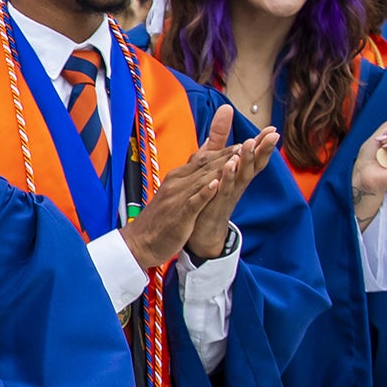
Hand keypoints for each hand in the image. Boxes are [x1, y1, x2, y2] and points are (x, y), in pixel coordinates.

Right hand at [121, 114, 238, 271]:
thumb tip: (204, 157)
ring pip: (202, 180)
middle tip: (247, 145)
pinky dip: (204, 193)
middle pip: (205, 166)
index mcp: (177, 177)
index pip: (203, 160)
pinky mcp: (178, 216)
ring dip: (220, 169)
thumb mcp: (174, 193)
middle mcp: (176, 184)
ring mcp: (177, 199)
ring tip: (237, 158)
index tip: (242, 144)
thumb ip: (190, 174)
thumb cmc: (159, 219)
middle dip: (227, 155)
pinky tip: (216, 185)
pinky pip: (193, 202)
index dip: (224, 152)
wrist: (139, 243)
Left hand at [184, 104, 280, 261]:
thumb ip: (220, 138)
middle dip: (261, 150)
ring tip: (248, 145)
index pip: (253, 156)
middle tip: (272, 135)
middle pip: (252, 165)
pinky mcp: (215, 205)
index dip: (262, 144)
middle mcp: (237, 184)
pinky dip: (226, 179)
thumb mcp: (215, 160)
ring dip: (244, 161)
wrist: (201, 229)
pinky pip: (222, 190)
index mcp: (238, 173)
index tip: (273, 129)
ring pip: (239, 177)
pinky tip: (228, 167)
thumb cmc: (210, 192)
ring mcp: (228, 195)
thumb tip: (226, 109)